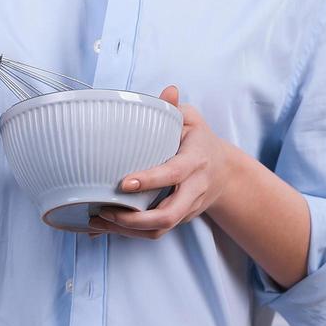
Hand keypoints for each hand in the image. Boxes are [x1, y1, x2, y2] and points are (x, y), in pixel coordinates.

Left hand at [88, 86, 239, 239]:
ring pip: (160, 230)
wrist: (225, 175)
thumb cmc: (201, 143)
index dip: (150, 180)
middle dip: (135, 220)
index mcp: (195, 161)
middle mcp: (193, 189)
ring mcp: (187, 208)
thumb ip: (177, 108)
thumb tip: (168, 91)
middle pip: (169, 216)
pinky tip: (106, 227)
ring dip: (128, 231)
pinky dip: (130, 234)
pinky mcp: (179, 219)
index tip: (124, 183)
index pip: (174, 173)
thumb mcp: (193, 120)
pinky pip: (155, 233)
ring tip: (99, 220)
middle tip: (106, 211)